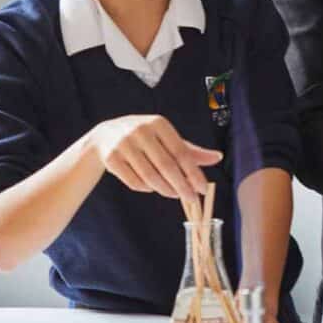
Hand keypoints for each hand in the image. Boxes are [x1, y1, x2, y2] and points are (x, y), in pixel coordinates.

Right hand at [88, 115, 220, 202]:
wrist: (105, 135)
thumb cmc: (145, 137)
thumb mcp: (166, 138)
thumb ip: (191, 150)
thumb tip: (217, 157)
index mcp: (158, 123)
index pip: (181, 152)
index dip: (194, 173)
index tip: (204, 189)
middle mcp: (140, 131)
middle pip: (166, 166)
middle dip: (182, 186)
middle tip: (192, 199)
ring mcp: (123, 144)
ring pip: (149, 176)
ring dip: (165, 189)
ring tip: (174, 194)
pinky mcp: (111, 158)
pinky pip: (134, 182)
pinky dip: (146, 188)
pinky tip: (153, 188)